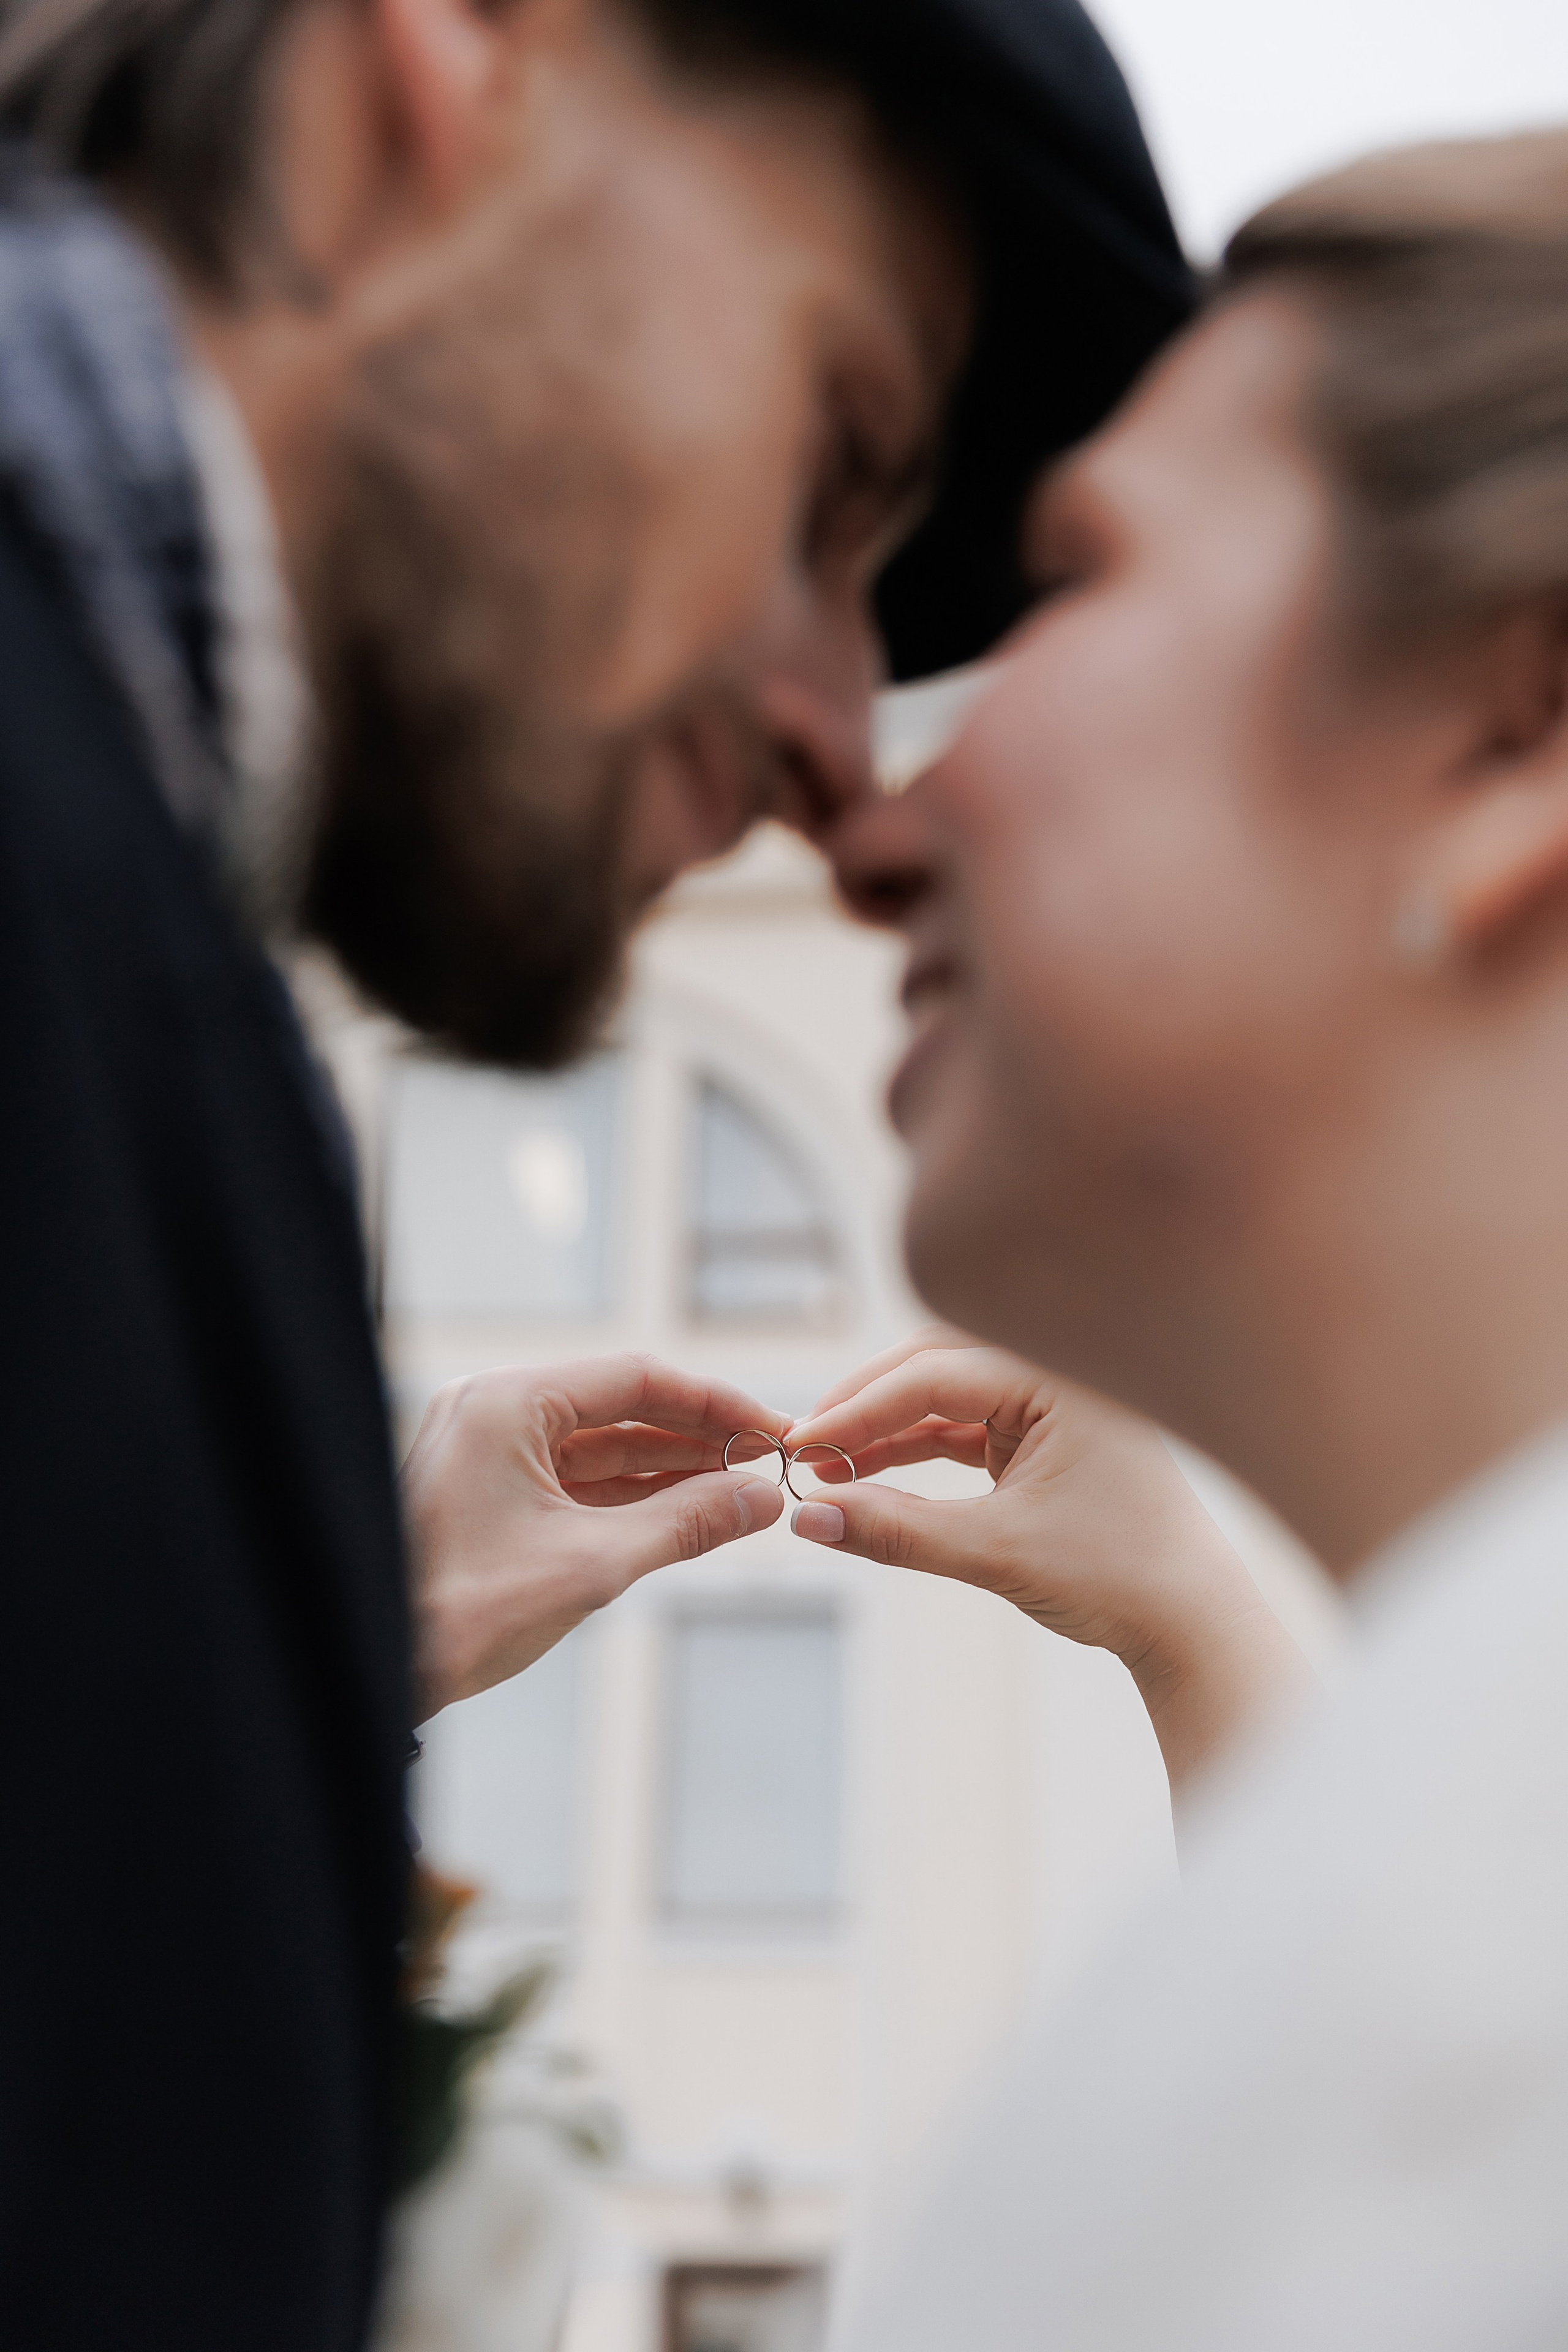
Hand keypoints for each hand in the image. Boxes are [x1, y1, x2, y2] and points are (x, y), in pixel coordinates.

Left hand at [404, 1355, 789, 1716]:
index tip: (773, 1430)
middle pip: (621, 1408)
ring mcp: (488, 1452)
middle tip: (769, 1461)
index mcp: (508, 1402)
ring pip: (602, 1448)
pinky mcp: (488, 1493)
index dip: (715, 1404)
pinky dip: (633, 1497)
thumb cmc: (462, 1612)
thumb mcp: (592, 1565)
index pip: (636, 1378)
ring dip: (672, 1470)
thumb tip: (762, 1500)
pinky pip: (577, 1481)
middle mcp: (495, 1411)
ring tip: (742, 1489)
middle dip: (698, 1438)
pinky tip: (690, 1511)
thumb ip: (686, 1523)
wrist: (377, 1672)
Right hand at [787, 1332, 1312, 1788]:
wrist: (1191, 1625)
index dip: (860, 1409)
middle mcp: (1059, 1372)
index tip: (800, 1444)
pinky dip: (916, 1450)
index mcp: (1062, 1376)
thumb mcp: (995, 1552)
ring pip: (946, 1397)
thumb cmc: (1118, 1577)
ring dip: (885, 1429)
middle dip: (867, 1404)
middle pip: (936, 1363)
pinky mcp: (1044, 1437)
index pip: (937, 1373)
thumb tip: (807, 1519)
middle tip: (805, 1446)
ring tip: (826, 1469)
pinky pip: (965, 1429)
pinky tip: (867, 1476)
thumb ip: (896, 1531)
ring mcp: (1052, 1403)